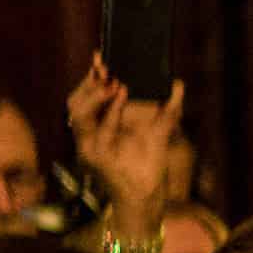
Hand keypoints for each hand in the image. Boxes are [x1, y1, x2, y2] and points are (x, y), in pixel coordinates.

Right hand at [65, 59, 189, 241]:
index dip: (91, 76)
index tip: (101, 55)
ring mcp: (88, 146)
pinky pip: (100, 132)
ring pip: (80, 113)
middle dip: (90, 82)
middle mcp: (87, 134)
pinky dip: (110, 112)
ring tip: (116, 82)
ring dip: (97, 94)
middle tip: (107, 67)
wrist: (146, 197)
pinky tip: (120, 96)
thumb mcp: (160, 131)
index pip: (84, 95)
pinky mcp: (96, 158)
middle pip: (75, 100)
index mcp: (96, 125)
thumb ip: (167, 109)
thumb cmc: (149, 163)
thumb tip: (177, 83)